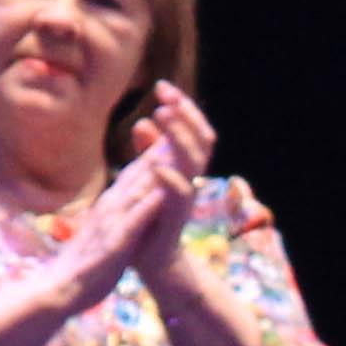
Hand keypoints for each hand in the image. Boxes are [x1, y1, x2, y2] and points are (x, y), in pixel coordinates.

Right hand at [62, 143, 192, 308]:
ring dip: (156, 171)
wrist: (60, 288)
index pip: (138, 171)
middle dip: (162, 150)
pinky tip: (161, 195)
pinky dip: (146, 207)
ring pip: (137, 191)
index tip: (177, 131)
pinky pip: (132, 223)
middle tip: (182, 127)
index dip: (158, 150)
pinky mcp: (114, 244)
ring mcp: (111, 223)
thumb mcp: (105, 226)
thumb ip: (118, 209)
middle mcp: (111, 206)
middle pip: (140, 173)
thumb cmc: (86, 260)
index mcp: (111, 203)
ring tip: (177, 150)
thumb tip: (131, 194)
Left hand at [120, 88, 216, 281]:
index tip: (161, 85)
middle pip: (201, 140)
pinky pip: (179, 196)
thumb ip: (148, 152)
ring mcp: (184, 198)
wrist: (148, 259)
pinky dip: (171, 178)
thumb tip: (143, 122)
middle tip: (163, 96)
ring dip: (179, 137)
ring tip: (160, 115)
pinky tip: (156, 163)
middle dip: (185, 114)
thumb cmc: (146, 215)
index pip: (193, 130)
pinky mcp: (174, 219)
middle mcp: (190, 179)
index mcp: (184, 166)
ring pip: (194, 162)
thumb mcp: (145, 177)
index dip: (182, 107)